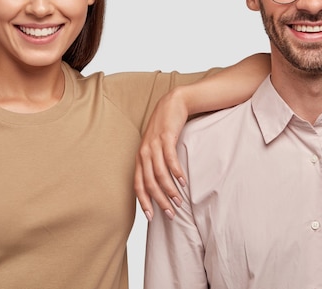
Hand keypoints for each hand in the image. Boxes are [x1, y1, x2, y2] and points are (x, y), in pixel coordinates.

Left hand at [134, 88, 187, 220]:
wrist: (172, 103)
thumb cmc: (165, 128)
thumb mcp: (156, 147)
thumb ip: (156, 164)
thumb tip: (161, 185)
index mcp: (140, 157)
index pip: (137, 184)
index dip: (143, 201)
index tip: (151, 217)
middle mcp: (144, 152)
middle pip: (149, 182)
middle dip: (159, 200)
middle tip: (170, 213)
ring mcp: (154, 144)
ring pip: (160, 173)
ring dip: (169, 189)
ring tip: (179, 200)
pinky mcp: (166, 136)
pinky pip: (170, 158)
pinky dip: (176, 171)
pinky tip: (183, 181)